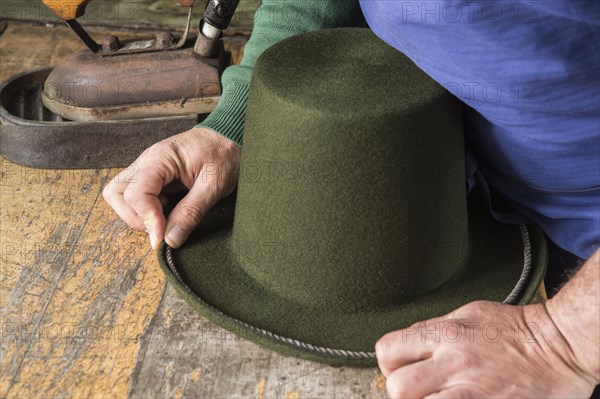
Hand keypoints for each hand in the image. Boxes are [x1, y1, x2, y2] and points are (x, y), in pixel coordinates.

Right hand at [103, 127, 239, 248]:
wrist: (231, 137)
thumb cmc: (224, 154)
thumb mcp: (214, 186)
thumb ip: (191, 212)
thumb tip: (170, 240)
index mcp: (160, 158)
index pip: (135, 194)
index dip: (147, 219)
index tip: (162, 237)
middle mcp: (147, 162)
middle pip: (116, 194)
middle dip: (135, 217)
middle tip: (160, 228)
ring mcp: (148, 169)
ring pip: (121, 195)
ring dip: (137, 214)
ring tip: (164, 218)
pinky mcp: (154, 177)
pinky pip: (137, 196)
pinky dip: (147, 209)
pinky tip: (169, 209)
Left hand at [376, 301, 596, 397]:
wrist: (560, 344)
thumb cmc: (519, 329)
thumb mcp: (469, 314)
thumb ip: (436, 330)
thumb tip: (413, 344)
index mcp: (445, 333)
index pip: (388, 350)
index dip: (390, 364)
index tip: (401, 370)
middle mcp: (453, 362)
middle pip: (398, 386)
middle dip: (402, 392)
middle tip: (418, 392)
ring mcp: (470, 390)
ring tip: (439, 397)